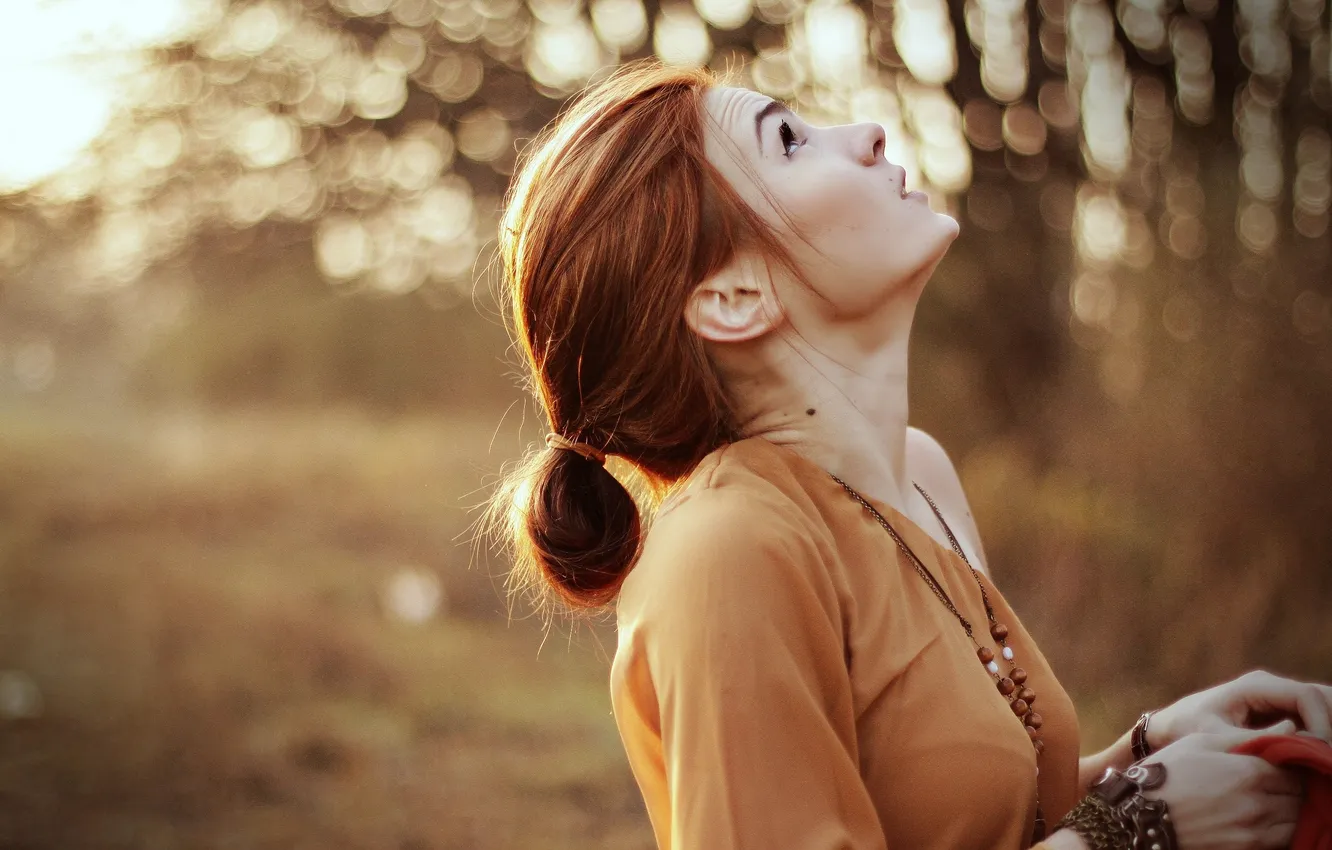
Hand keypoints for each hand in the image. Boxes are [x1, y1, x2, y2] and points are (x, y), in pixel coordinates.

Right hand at [1131, 722, 1307, 849]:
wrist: (1140, 813)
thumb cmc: (1168, 772)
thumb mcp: (1201, 742)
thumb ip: (1247, 737)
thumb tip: (1290, 727)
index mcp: (1249, 771)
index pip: (1292, 768)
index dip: (1286, 764)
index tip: (1273, 763)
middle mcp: (1258, 803)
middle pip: (1297, 794)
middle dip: (1289, 786)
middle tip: (1271, 781)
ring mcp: (1254, 830)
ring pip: (1295, 819)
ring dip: (1287, 808)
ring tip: (1266, 800)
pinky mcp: (1247, 849)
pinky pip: (1282, 840)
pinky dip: (1279, 829)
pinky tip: (1259, 818)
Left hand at [1151, 669, 1331, 748]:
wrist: (1170, 727)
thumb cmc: (1186, 728)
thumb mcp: (1212, 736)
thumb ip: (1252, 739)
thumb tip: (1296, 735)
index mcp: (1256, 685)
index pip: (1307, 696)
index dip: (1322, 723)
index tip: (1321, 753)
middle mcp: (1272, 687)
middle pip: (1322, 699)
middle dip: (1330, 727)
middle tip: (1328, 761)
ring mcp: (1278, 699)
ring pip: (1321, 708)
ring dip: (1327, 732)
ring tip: (1323, 762)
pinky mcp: (1282, 714)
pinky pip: (1312, 721)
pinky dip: (1320, 737)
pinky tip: (1316, 761)